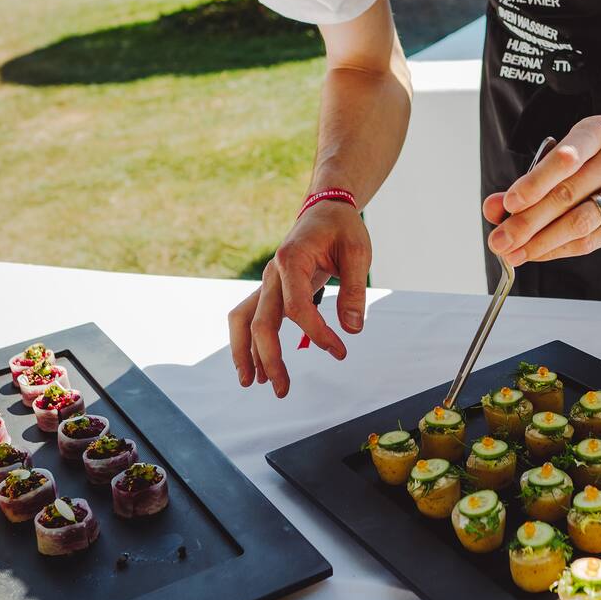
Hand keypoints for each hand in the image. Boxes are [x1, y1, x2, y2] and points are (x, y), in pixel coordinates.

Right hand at [228, 202, 370, 397]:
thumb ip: (355, 291)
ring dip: (245, 353)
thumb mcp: (357, 252)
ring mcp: (267, 282)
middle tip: (283, 390)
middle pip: (260, 321)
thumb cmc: (342, 228)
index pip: (297, 307)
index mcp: (291, 259)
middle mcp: (272, 273)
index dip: (317, 333)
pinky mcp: (270, 290)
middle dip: (269, 358)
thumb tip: (353, 329)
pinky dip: (247, 343)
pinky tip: (255, 368)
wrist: (325, 209)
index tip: (340, 350)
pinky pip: (249, 317)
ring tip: (253, 384)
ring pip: (243, 320)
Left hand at [483, 116, 600, 264]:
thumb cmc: (598, 173)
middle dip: (526, 220)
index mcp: (598, 130)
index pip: (565, 157)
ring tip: (513, 251)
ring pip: (578, 221)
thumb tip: (493, 208)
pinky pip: (590, 239)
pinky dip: (557, 250)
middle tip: (500, 239)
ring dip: (540, 241)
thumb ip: (527, 184)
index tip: (509, 202)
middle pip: (567, 193)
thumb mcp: (563, 166)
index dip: (535, 182)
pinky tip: (537, 253)